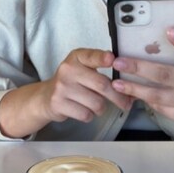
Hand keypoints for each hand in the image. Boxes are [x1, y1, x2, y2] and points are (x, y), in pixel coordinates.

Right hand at [0, 48, 131, 137]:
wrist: (46, 97)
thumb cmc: (72, 83)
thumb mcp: (83, 69)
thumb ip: (100, 70)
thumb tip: (127, 81)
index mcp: (77, 57)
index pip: (91, 56)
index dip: (102, 58)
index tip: (112, 60)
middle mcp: (68, 70)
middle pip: (102, 85)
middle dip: (117, 97)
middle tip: (126, 103)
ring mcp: (62, 87)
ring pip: (96, 103)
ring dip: (101, 108)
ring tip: (96, 105)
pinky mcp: (59, 103)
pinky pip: (86, 114)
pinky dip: (89, 116)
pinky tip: (84, 110)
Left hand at [110, 28, 173, 126]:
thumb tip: (165, 36)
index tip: (169, 31)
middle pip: (166, 76)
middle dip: (139, 69)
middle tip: (119, 62)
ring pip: (158, 96)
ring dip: (135, 90)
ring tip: (118, 84)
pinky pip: (162, 108)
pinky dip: (147, 100)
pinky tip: (134, 94)